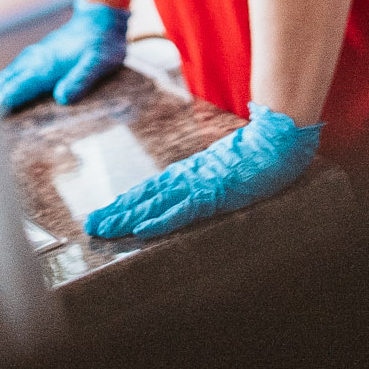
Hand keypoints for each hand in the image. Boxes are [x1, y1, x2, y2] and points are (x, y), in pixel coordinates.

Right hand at [0, 0, 128, 113]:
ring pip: (10, 73)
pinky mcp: (39, 52)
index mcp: (47, 66)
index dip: (5, 101)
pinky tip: (3, 84)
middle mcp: (36, 59)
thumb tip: (62, 98)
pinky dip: (5, 78)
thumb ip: (80, 79)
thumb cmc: (102, 44)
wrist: (101, 19)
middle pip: (9, 80)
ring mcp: (36, 54)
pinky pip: (16, 67)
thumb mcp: (98, 63)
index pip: (20, 86)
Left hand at [84, 106, 319, 238]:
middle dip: (117, 211)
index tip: (104, 214)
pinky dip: (161, 220)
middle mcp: (188, 177)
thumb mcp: (227, 171)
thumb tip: (200, 190)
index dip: (126, 203)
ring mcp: (199, 184)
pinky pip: (183, 210)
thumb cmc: (258, 155)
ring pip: (155, 203)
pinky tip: (142, 229)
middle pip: (145, 197)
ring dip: (128, 217)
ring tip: (104, 228)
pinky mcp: (214, 192)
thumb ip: (211, 181)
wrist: (277, 140)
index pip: (151, 190)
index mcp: (190, 173)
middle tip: (91, 225)